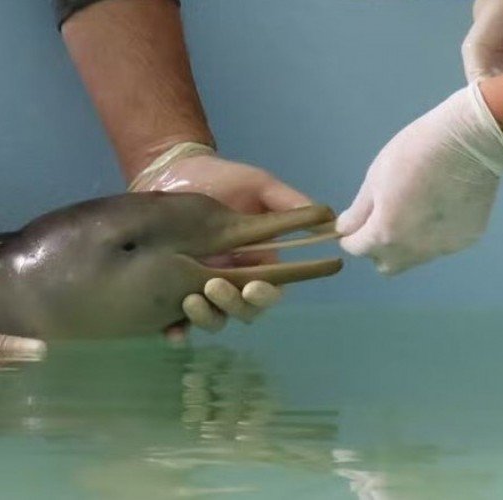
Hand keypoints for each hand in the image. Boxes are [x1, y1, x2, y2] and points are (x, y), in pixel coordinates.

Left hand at [131, 152, 311, 338]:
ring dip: (205, 318)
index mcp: (257, 261)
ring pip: (213, 319)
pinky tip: (173, 333)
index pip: (271, 290)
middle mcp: (232, 279)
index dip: (266, 295)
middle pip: (243, 310)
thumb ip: (289, 203)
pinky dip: (176, 330)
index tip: (254, 285)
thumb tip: (332, 223)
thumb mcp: (258, 185)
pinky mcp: (169, 290)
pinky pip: (174, 319)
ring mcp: (200, 286)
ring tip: (191, 301)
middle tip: (214, 287)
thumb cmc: (221, 179)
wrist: (171, 170)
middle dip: (232, 304)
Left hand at [337, 83, 502, 274]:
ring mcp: (442, 249)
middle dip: (378, 249)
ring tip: (416, 209)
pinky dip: (434, 234)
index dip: (351, 236)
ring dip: (407, 243)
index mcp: (385, 234)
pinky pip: (441, 245)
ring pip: (414, 257)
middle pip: (386, 265)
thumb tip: (345, 230)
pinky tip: (442, 206)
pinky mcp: (465, 241)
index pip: (357, 249)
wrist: (469, 143)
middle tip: (382, 221)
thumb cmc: (413, 153)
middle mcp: (413, 251)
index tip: (354, 224)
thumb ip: (358, 212)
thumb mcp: (375, 179)